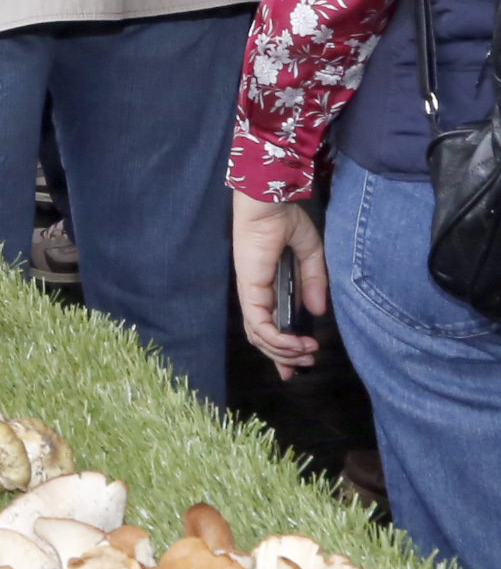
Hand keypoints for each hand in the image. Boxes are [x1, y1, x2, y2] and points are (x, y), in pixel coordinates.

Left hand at [232, 190, 328, 376]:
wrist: (271, 203)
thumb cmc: (286, 221)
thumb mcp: (311, 255)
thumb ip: (313, 283)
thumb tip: (317, 312)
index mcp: (268, 286)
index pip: (268, 324)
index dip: (281, 348)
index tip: (298, 365)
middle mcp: (257, 293)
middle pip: (262, 337)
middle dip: (285, 356)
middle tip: (308, 361)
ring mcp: (251, 292)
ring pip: (259, 335)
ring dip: (284, 351)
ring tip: (307, 353)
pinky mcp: (250, 289)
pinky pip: (259, 323)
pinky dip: (277, 339)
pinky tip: (296, 343)